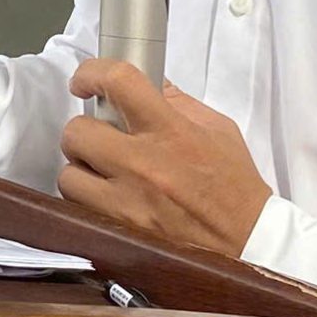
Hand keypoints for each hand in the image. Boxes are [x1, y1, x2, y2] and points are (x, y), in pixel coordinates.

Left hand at [58, 59, 270, 256]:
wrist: (247, 243)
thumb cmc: (234, 185)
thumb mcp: (217, 129)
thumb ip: (178, 102)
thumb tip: (147, 81)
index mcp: (170, 132)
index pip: (119, 83)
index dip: (93, 73)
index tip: (86, 80)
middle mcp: (143, 165)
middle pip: (77, 131)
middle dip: (84, 130)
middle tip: (100, 136)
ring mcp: (128, 204)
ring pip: (68, 175)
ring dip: (81, 170)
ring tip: (103, 172)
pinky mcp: (122, 233)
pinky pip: (79, 210)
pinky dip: (86, 201)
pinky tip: (107, 198)